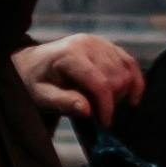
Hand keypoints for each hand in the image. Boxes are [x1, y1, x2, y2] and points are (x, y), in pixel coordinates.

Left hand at [19, 31, 146, 121]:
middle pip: (117, 78)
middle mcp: (87, 43)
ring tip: (104, 103)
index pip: (100, 83)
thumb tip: (88, 110)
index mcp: (70, 55)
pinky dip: (134, 80)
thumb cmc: (35, 83)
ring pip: (127, 72)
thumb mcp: (41, 96)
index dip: (107, 106)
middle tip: (98, 113)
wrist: (31, 64)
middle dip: (112, 101)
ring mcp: (99, 42)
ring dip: (122, 92)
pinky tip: (131, 97)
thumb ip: (63, 103)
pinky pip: (130, 63)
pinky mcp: (107, 45)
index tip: (105, 124)